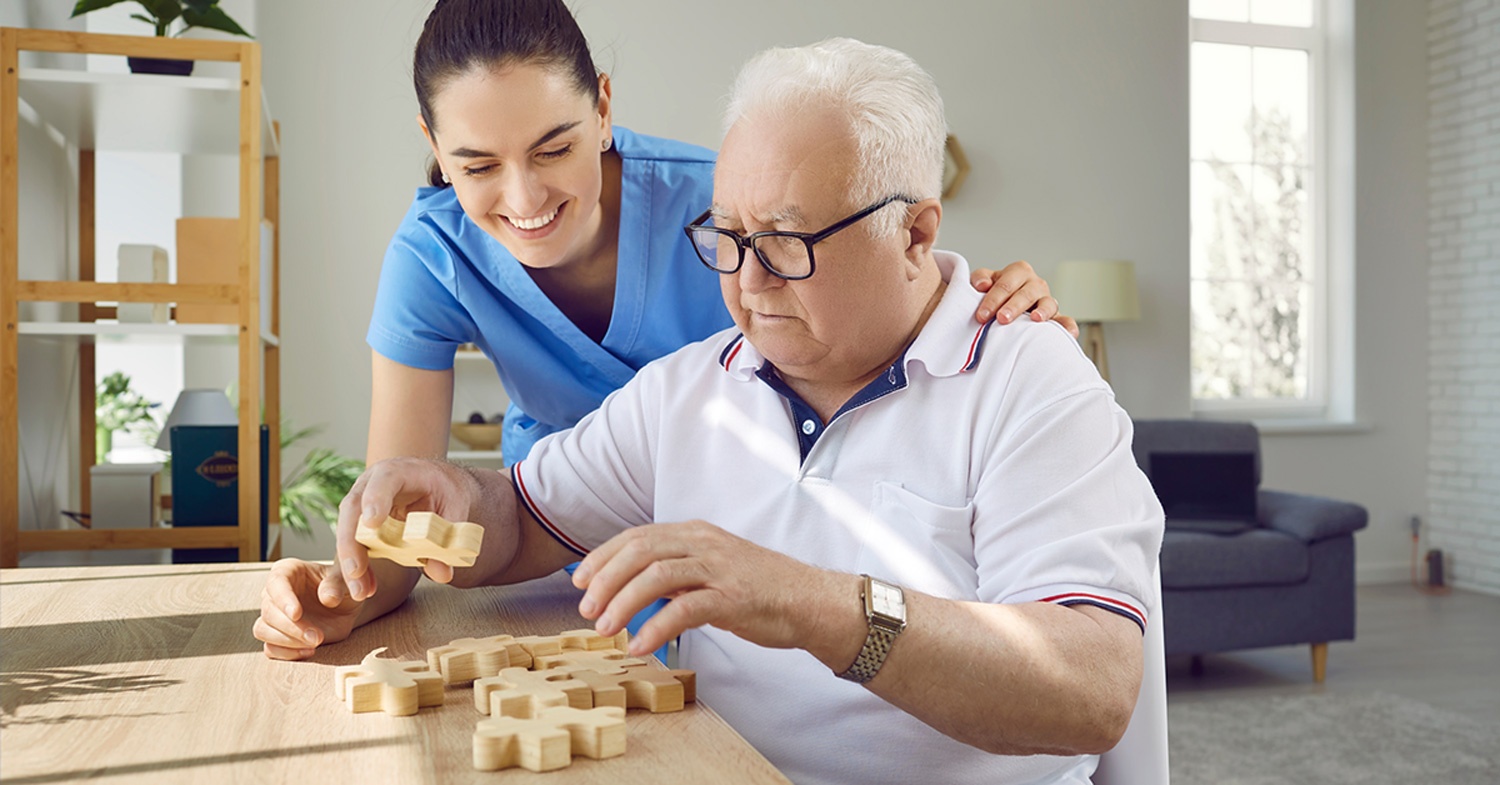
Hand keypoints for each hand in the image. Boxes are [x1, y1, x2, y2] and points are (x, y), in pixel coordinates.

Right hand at [254, 558, 360, 659]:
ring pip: (263, 630)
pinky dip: (287, 653)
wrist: (345, 607)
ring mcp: (273, 615)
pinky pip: (270, 648)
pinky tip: (309, 651)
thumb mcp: (346, 581)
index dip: (284, 599)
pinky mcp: (277, 635)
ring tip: (315, 643)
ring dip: (287, 641)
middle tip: (317, 637)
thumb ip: (337, 586)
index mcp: (288, 571)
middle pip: (268, 611)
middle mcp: (275, 592)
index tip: (296, 614)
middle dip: (292, 627)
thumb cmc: (343, 587)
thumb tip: (328, 598)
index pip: (276, 583)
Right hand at [335, 457, 480, 600]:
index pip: (385, 480)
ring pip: (348, 530)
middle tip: (356, 570)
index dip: (376, 499)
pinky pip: (354, 544)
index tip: (373, 523)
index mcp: (399, 471)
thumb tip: (441, 573)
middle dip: (352, 542)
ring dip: (351, 562)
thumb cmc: (445, 489)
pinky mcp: (361, 523)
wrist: (437, 483)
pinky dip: (359, 567)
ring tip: (361, 591)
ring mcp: (362, 502)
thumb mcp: (456, 508)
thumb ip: (449, 537)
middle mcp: (372, 484)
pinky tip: (365, 587)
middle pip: (353, 508)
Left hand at [571, 521, 835, 657]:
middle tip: (586, 609)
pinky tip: (640, 646)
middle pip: (640, 551)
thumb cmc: (759, 590)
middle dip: (606, 579)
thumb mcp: (711, 571)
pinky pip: (685, 609)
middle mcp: (704, 543)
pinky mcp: (733, 597)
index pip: (637, 536)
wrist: (811, 601)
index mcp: (695, 533)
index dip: (603, 557)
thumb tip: (633, 589)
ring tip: (605, 628)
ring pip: (657, 575)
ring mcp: (719, 568)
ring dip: (623, 602)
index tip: (580, 581)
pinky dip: (656, 628)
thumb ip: (676, 573)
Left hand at [971, 260, 1080, 337]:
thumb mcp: (983, 282)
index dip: (993, 299)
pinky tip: (1069, 334)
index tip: (981, 315)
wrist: (1002, 305)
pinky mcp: (1055, 317)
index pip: (1006, 284)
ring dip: (1042, 311)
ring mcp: (1047, 300)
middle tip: (1002, 318)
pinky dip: (1068, 326)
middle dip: (1013, 306)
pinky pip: (1065, 321)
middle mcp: (1035, 284)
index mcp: (1018, 271)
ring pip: (1048, 303)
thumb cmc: (993, 293)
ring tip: (1035, 319)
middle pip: (1026, 294)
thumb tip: (983, 285)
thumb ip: (980, 278)